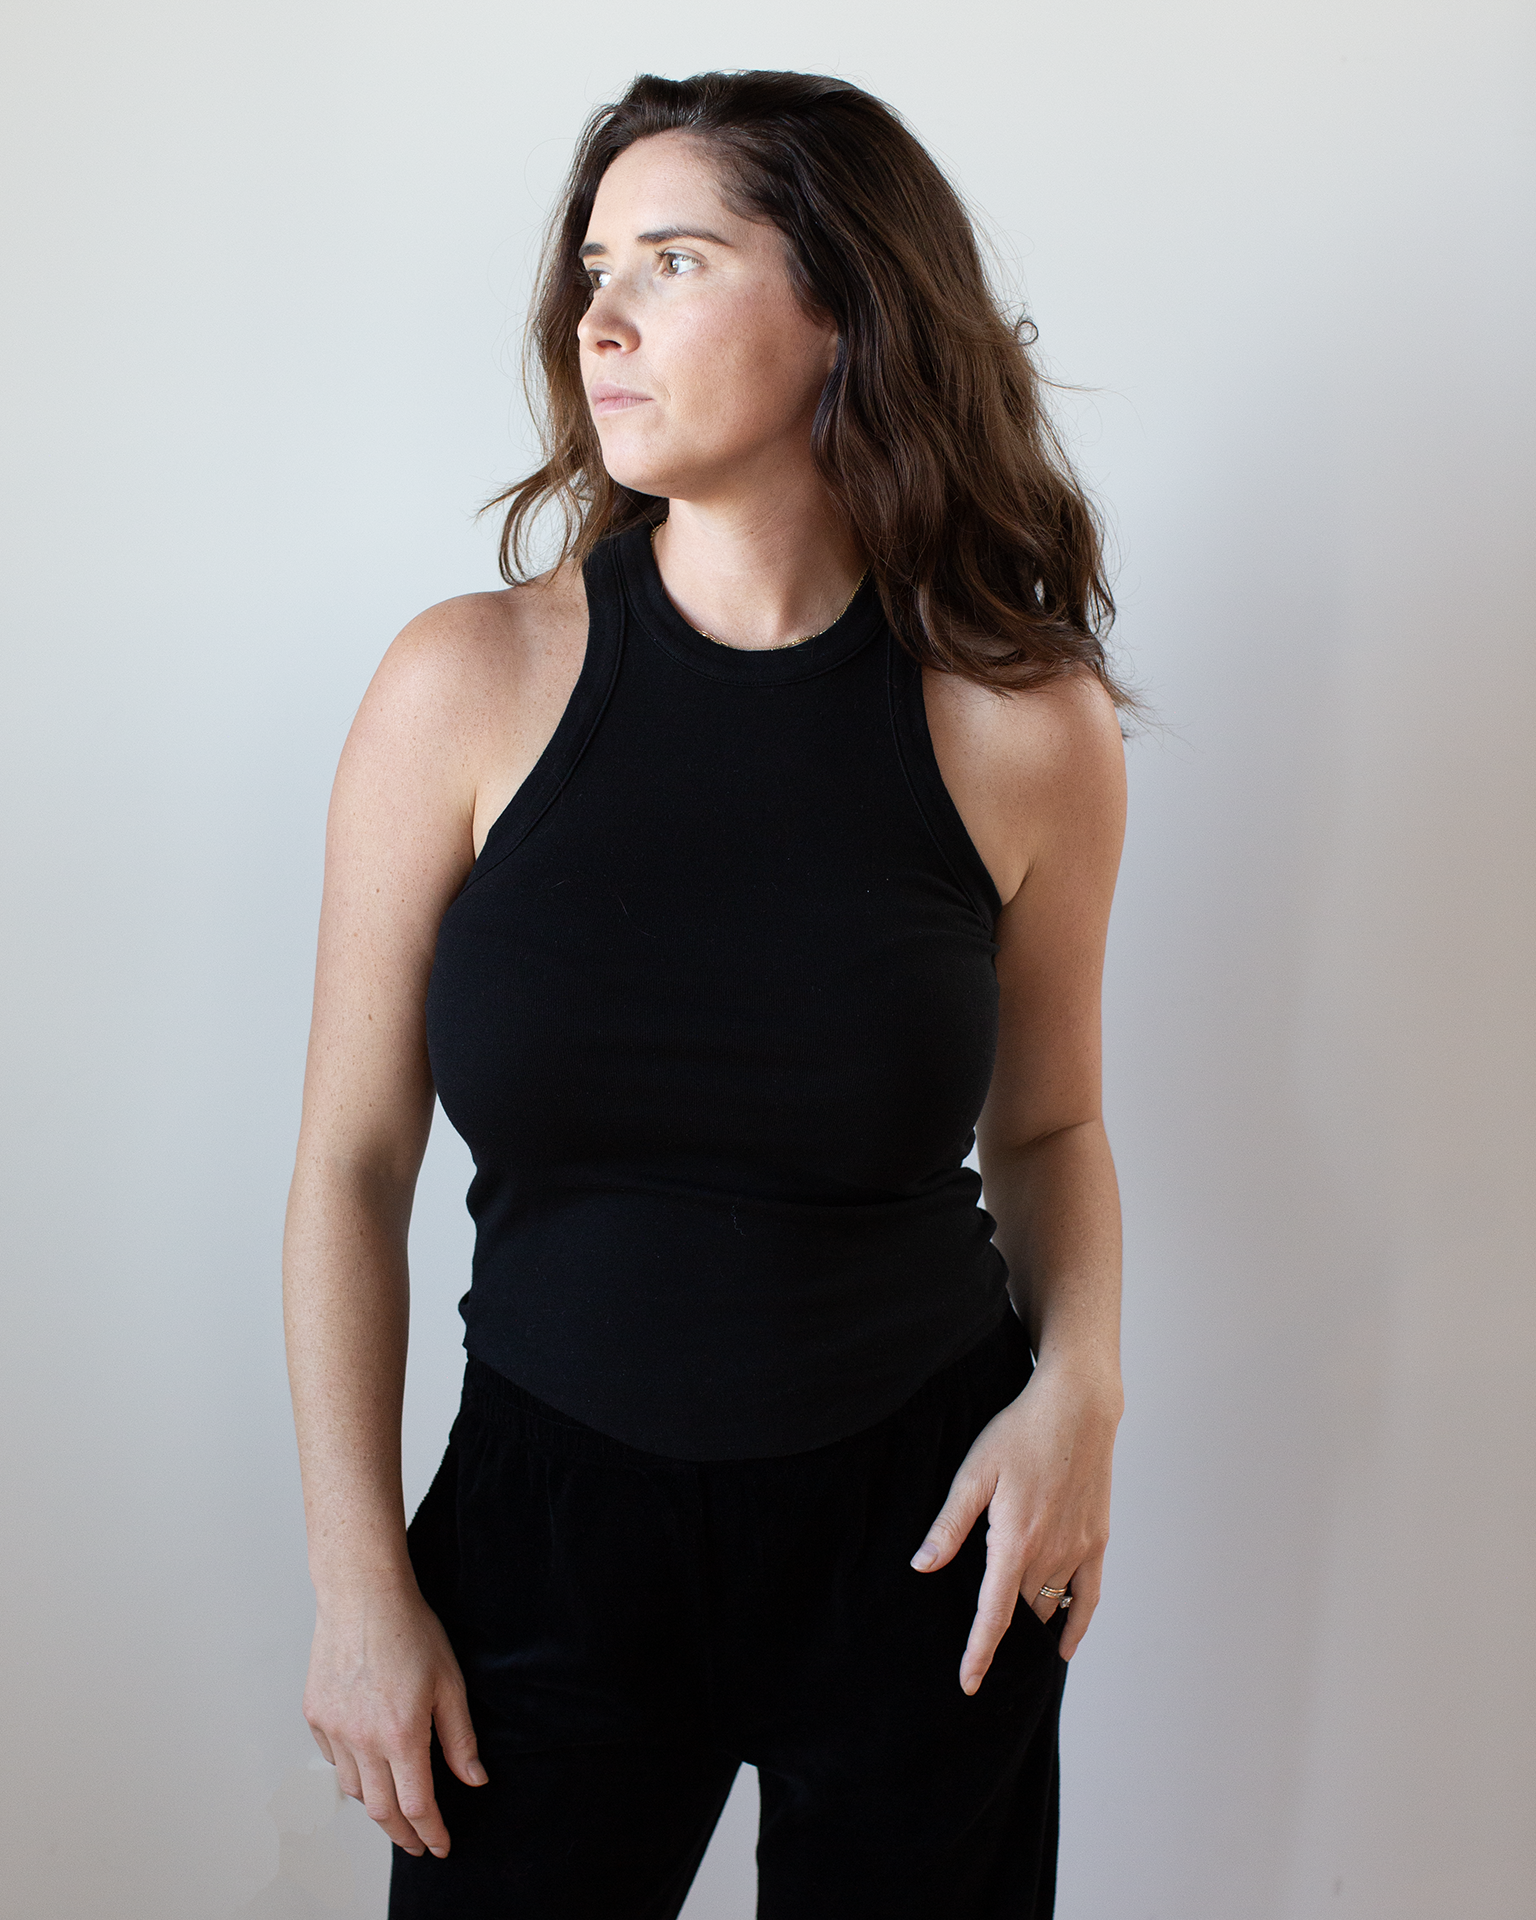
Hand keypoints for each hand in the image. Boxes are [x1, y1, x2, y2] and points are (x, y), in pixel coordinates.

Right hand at [302, 1582, 487, 1856]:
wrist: (362, 1595)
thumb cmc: (410, 1630)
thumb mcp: (450, 1682)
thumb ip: (460, 1738)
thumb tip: (474, 1779)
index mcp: (401, 1734)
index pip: (417, 1805)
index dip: (431, 1832)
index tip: (440, 1845)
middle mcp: (362, 1739)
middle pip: (381, 1810)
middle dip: (402, 1834)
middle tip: (417, 1842)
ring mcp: (334, 1729)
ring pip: (354, 1789)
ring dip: (376, 1805)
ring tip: (396, 1805)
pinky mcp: (315, 1715)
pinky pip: (333, 1759)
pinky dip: (352, 1770)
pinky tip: (367, 1762)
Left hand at [908, 1360, 1119, 1689]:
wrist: (1078, 1407)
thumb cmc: (1021, 1432)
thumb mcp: (974, 1471)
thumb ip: (950, 1524)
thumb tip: (923, 1566)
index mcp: (1016, 1539)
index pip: (994, 1613)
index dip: (979, 1652)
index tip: (968, 1683)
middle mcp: (1051, 1551)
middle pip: (1021, 1612)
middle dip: (1001, 1637)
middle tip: (979, 1655)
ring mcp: (1079, 1548)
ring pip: (1051, 1606)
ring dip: (1030, 1628)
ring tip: (1010, 1647)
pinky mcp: (1097, 1540)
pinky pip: (1089, 1596)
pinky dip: (1076, 1625)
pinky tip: (1063, 1646)